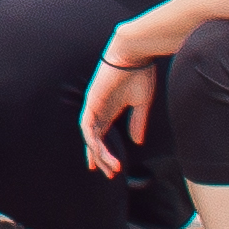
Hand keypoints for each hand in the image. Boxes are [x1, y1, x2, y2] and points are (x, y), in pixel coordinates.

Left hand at [80, 51, 159, 178]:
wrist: (135, 54)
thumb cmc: (139, 74)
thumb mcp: (141, 103)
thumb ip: (138, 122)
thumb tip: (137, 142)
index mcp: (109, 109)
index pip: (101, 134)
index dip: (103, 151)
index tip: (107, 167)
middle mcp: (98, 109)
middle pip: (94, 139)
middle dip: (100, 157)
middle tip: (108, 174)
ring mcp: (93, 106)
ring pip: (90, 137)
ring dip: (100, 154)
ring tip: (111, 169)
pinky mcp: (91, 102)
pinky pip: (88, 127)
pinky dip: (93, 142)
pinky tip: (101, 154)